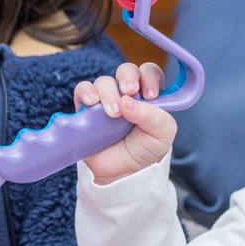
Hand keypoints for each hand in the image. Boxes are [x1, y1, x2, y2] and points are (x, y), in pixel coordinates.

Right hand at [73, 61, 176, 184]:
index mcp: (149, 95)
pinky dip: (86, 92)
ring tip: (113, 113)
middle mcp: (127, 94)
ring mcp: (106, 100)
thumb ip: (153, 116)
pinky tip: (91, 102)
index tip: (150, 94)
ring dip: (108, 92)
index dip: (150, 77)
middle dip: (128, 77)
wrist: (123, 174)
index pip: (150, 73)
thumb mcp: (162, 135)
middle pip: (126, 70)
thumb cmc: (146, 151)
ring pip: (104, 81)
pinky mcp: (87, 109)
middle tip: (129, 91)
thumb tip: (127, 101)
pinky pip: (82, 90)